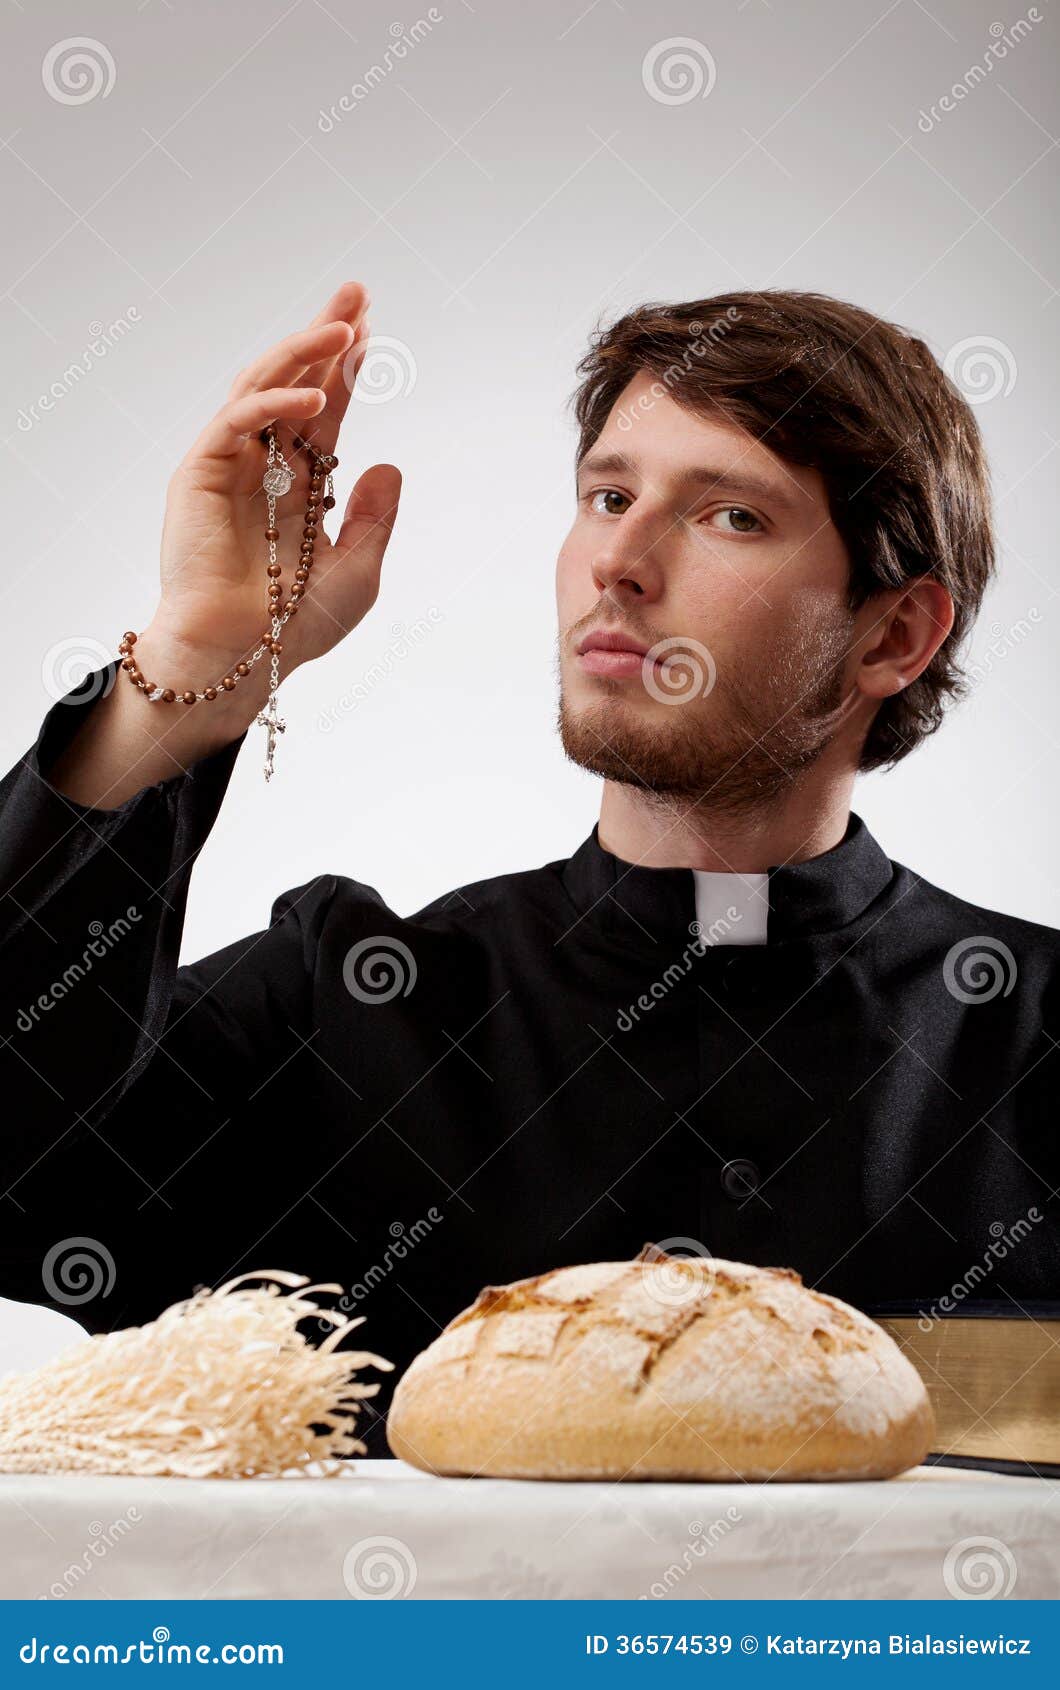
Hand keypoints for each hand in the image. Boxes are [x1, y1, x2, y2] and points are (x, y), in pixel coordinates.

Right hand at [140, 279, 400, 713]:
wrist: (242, 658)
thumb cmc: (294, 625)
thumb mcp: (357, 571)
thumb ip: (374, 518)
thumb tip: (388, 464)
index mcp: (299, 483)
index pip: (326, 411)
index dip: (348, 370)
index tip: (372, 329)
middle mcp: (263, 464)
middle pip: (295, 382)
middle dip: (325, 336)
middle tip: (356, 292)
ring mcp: (229, 464)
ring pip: (262, 386)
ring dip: (301, 352)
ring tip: (343, 327)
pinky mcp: (200, 473)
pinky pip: (237, 420)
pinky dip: (275, 403)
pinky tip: (315, 397)